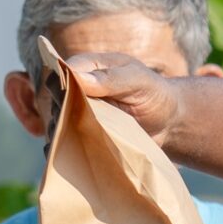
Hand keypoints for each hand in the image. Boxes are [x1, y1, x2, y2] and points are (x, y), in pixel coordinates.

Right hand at [67, 53, 184, 147]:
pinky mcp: (83, 134)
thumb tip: (78, 79)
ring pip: (58, 122)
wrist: (167, 122)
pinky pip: (68, 141)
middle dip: (60, 113)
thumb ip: (112, 79)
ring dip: (62, 133)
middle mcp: (79, 89)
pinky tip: (70, 156)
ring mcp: (79, 113)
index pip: (62, 72)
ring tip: (74, 144)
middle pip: (55, 99)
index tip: (68, 102)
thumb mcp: (138, 81)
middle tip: (73, 127)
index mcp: (88, 68)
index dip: (61, 85)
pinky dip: (66, 149)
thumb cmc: (153, 93)